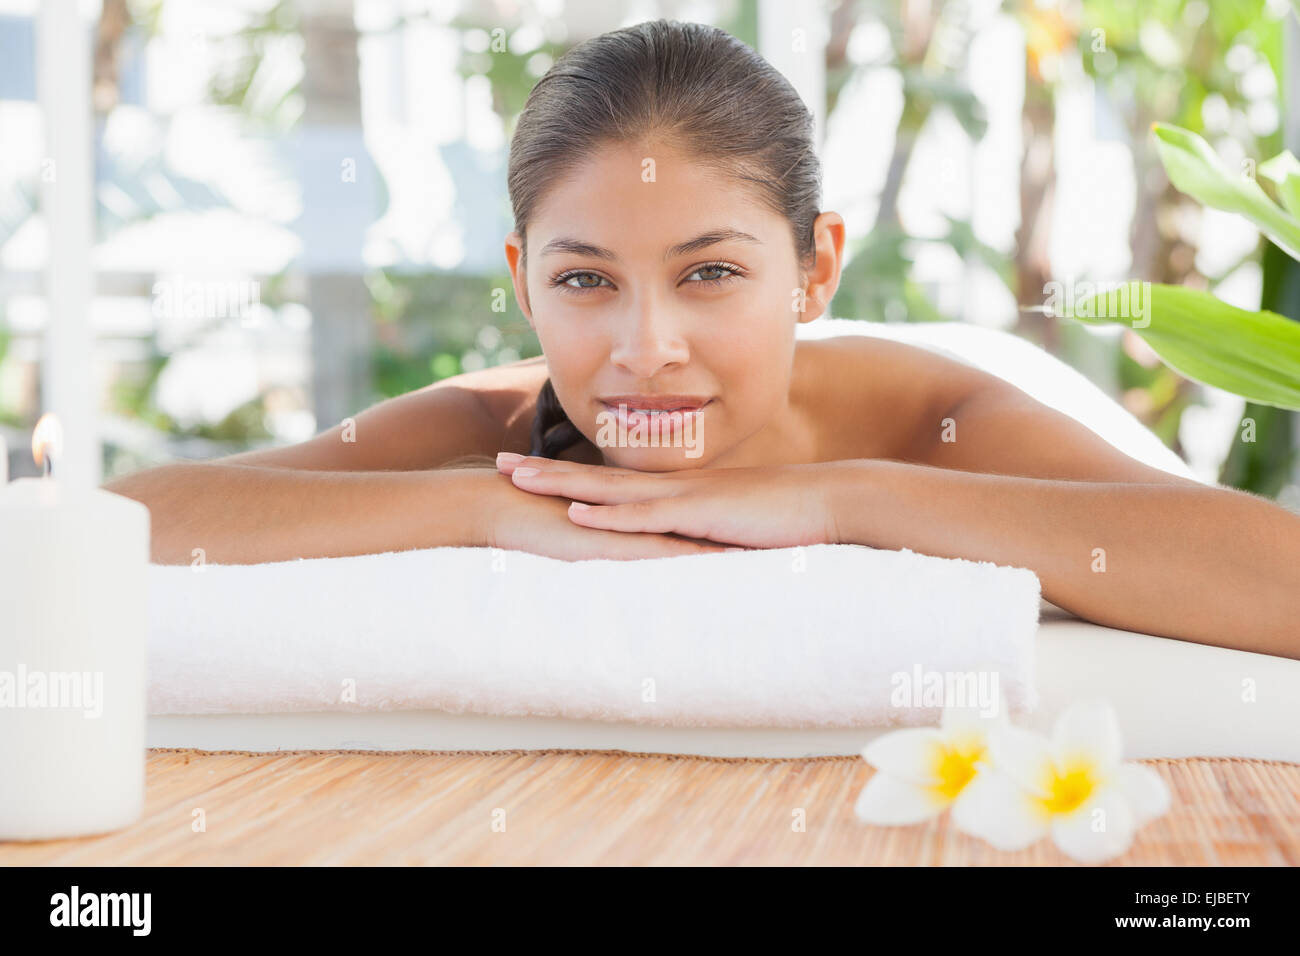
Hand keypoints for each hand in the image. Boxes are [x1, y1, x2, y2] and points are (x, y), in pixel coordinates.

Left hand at [495, 453, 842, 548]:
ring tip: (517, 479)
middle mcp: (672, 488)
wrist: (830, 503)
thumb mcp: (732, 528)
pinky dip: (611, 517)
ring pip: (609, 491)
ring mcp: (685, 499)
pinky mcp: (702, 517)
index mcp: (676, 492)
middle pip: (595, 479)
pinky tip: (578, 516)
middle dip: (544, 471)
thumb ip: (702, 536)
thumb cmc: (787, 519)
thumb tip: (681, 552)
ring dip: (561, 486)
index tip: (528, 468)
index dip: (567, 475)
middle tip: (497, 463)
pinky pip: (648, 518)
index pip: (610, 482)